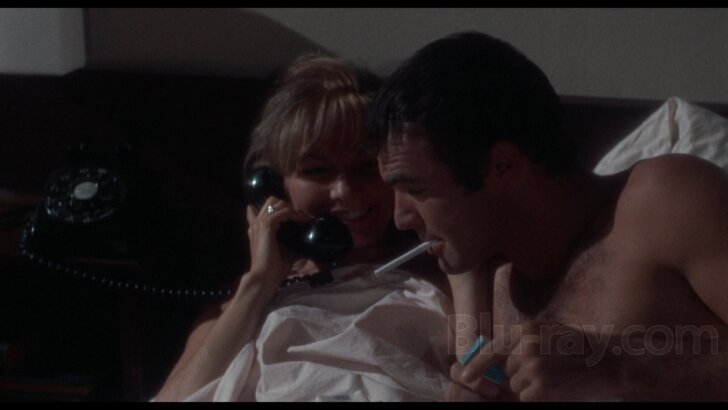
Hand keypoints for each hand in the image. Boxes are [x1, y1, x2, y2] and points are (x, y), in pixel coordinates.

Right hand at [245, 196, 307, 285]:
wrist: (264, 277)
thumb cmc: (274, 267)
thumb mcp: (286, 250)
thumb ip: (292, 240)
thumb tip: (308, 239)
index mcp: (257, 228)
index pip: (264, 209)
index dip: (280, 208)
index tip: (295, 216)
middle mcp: (257, 223)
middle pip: (272, 201)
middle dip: (288, 206)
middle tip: (300, 217)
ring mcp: (260, 223)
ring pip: (277, 203)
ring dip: (292, 209)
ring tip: (302, 219)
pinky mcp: (266, 226)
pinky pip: (282, 211)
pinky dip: (293, 214)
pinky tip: (301, 222)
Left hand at [454, 320, 622, 400]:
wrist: (609, 362)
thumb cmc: (579, 348)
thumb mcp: (548, 334)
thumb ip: (523, 343)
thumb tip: (498, 361)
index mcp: (527, 330)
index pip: (494, 348)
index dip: (477, 364)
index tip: (464, 375)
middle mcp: (526, 346)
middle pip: (506, 370)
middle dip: (519, 374)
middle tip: (546, 370)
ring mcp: (533, 367)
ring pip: (516, 385)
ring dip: (529, 386)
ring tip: (554, 377)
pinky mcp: (541, 386)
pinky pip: (526, 397)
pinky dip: (538, 397)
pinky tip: (556, 387)